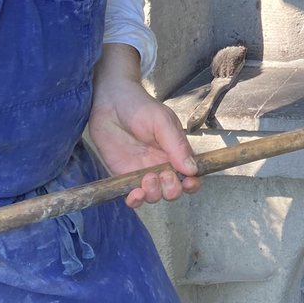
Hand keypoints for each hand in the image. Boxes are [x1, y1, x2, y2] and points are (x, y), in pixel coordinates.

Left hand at [88, 43, 200, 207]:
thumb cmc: (140, 107)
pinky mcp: (123, 176)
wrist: (110, 101)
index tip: (188, 182)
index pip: (190, 175)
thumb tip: (193, 169)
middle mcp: (161, 165)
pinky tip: (135, 194)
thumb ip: (177, 145)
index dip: (192, 183)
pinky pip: (132, 196)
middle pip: (174, 190)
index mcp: (176, 152)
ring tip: (147, 178)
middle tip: (165, 177)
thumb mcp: (163, 121)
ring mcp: (142, 172)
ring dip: (155, 194)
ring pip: (155, 196)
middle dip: (172, 190)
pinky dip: (136, 201)